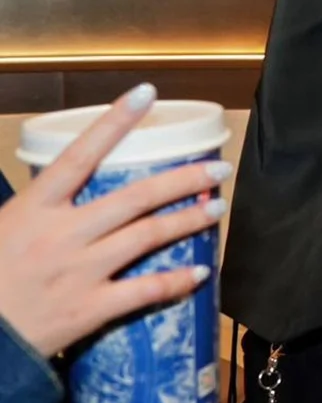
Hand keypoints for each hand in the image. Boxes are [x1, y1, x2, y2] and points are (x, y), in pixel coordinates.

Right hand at [0, 85, 231, 358]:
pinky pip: (145, 290)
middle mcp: (61, 234)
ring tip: (217, 208)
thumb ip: (37, 206)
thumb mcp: (2, 226)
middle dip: (183, 179)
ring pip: (148, 236)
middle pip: (135, 197)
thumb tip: (67, 180)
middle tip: (218, 169)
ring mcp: (79, 271)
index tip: (146, 94)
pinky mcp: (89, 308)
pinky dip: (177, 280)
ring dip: (189, 219)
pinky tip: (202, 271)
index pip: (80, 154)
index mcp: (33, 208)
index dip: (114, 122)